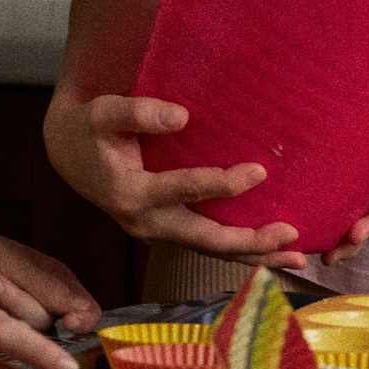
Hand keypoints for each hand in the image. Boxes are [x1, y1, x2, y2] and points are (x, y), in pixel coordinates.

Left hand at [0, 213, 99, 334]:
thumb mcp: (17, 264)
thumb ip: (52, 290)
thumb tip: (82, 316)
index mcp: (55, 283)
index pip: (86, 313)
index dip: (81, 322)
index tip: (66, 322)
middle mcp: (38, 305)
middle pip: (44, 324)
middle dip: (13, 299)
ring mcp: (11, 322)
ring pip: (14, 331)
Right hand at [41, 89, 304, 269]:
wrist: (70, 157)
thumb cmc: (91, 130)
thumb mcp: (103, 113)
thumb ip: (138, 112)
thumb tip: (181, 116)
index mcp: (131, 193)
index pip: (184, 191)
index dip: (221, 184)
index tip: (259, 172)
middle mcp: (147, 223)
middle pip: (205, 239)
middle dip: (250, 240)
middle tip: (292, 233)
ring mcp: (159, 232)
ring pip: (211, 251)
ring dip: (254, 255)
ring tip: (298, 256)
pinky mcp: (169, 232)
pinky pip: (208, 247)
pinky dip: (242, 251)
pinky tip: (274, 251)